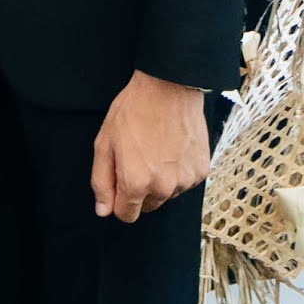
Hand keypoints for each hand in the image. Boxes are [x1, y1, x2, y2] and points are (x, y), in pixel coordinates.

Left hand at [93, 70, 210, 223]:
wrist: (169, 88)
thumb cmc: (133, 112)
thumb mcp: (104, 144)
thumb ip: (102, 181)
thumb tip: (104, 210)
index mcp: (136, 183)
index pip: (126, 215)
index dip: (118, 199)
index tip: (120, 180)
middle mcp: (163, 188)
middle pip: (147, 206)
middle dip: (139, 190)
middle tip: (137, 158)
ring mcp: (185, 180)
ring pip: (167, 194)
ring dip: (160, 180)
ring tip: (156, 149)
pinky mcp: (201, 171)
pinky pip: (185, 181)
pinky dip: (178, 170)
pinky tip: (172, 148)